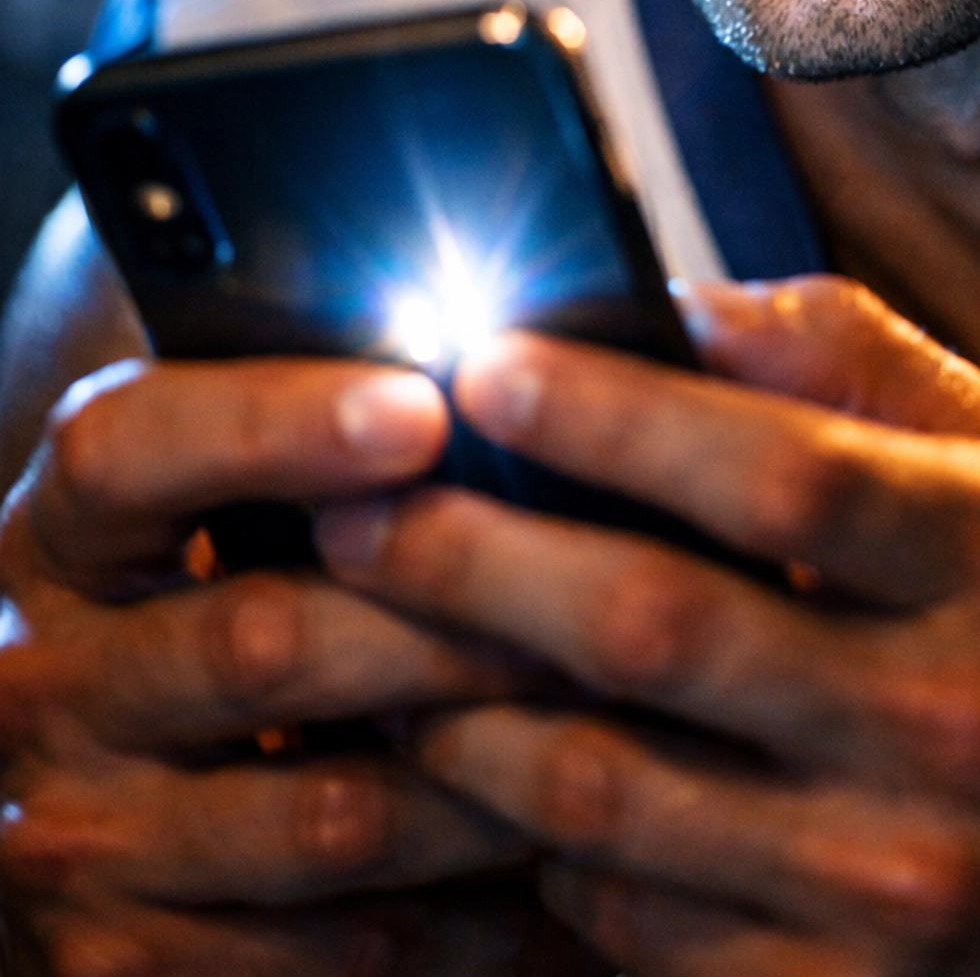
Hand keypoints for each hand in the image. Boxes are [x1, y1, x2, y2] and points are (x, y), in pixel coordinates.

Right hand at [0, 355, 576, 974]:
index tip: (425, 406)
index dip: (280, 424)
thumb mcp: (195, 505)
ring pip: (326, 813)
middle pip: (262, 638)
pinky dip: (462, 908)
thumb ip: (301, 442)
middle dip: (449, 613)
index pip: (135, 449)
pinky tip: (552, 857)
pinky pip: (334, 948)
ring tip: (612, 718)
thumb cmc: (195, 595)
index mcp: (61, 531)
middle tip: (599, 586)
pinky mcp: (128, 964)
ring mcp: (82, 835)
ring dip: (489, 771)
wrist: (85, 791)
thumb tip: (489, 372)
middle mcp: (43, 680)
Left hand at [316, 277, 979, 976]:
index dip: (610, 414)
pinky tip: (493, 784)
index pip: (779, 469)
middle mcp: (955, 726)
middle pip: (659, 631)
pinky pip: (638, 928)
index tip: (478, 365)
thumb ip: (864, 360)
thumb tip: (685, 297)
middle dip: (472, 560)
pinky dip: (543, 852)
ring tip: (379, 645)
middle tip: (352, 509)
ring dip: (462, 713)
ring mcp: (900, 887)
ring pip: (611, 795)